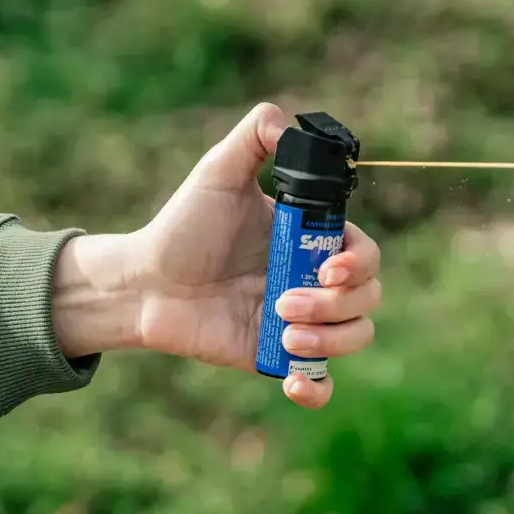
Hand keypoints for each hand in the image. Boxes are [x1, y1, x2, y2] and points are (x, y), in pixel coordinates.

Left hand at [132, 103, 381, 407]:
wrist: (144, 282)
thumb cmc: (184, 225)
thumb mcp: (217, 173)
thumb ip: (253, 138)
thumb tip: (286, 123)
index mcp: (311, 241)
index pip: (365, 254)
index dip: (359, 264)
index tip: (326, 267)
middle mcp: (313, 281)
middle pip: (368, 299)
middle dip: (337, 305)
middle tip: (285, 299)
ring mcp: (299, 322)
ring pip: (355, 338)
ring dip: (331, 340)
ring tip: (285, 336)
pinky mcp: (276, 359)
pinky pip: (319, 385)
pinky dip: (317, 389)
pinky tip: (293, 381)